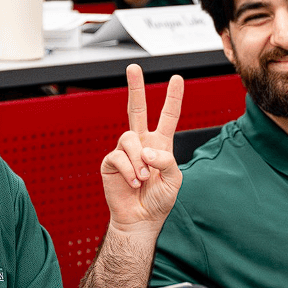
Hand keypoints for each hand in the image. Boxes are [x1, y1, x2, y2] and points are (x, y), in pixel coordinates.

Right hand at [100, 64, 183, 234]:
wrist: (140, 220)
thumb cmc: (160, 201)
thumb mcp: (174, 180)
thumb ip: (166, 161)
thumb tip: (147, 150)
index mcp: (160, 144)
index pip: (168, 116)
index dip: (173, 98)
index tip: (177, 79)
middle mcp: (142, 143)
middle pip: (137, 109)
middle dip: (135, 88)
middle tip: (133, 67)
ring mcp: (125, 151)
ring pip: (129, 138)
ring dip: (138, 160)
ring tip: (143, 179)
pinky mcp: (111, 162)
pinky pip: (118, 156)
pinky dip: (129, 170)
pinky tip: (133, 182)